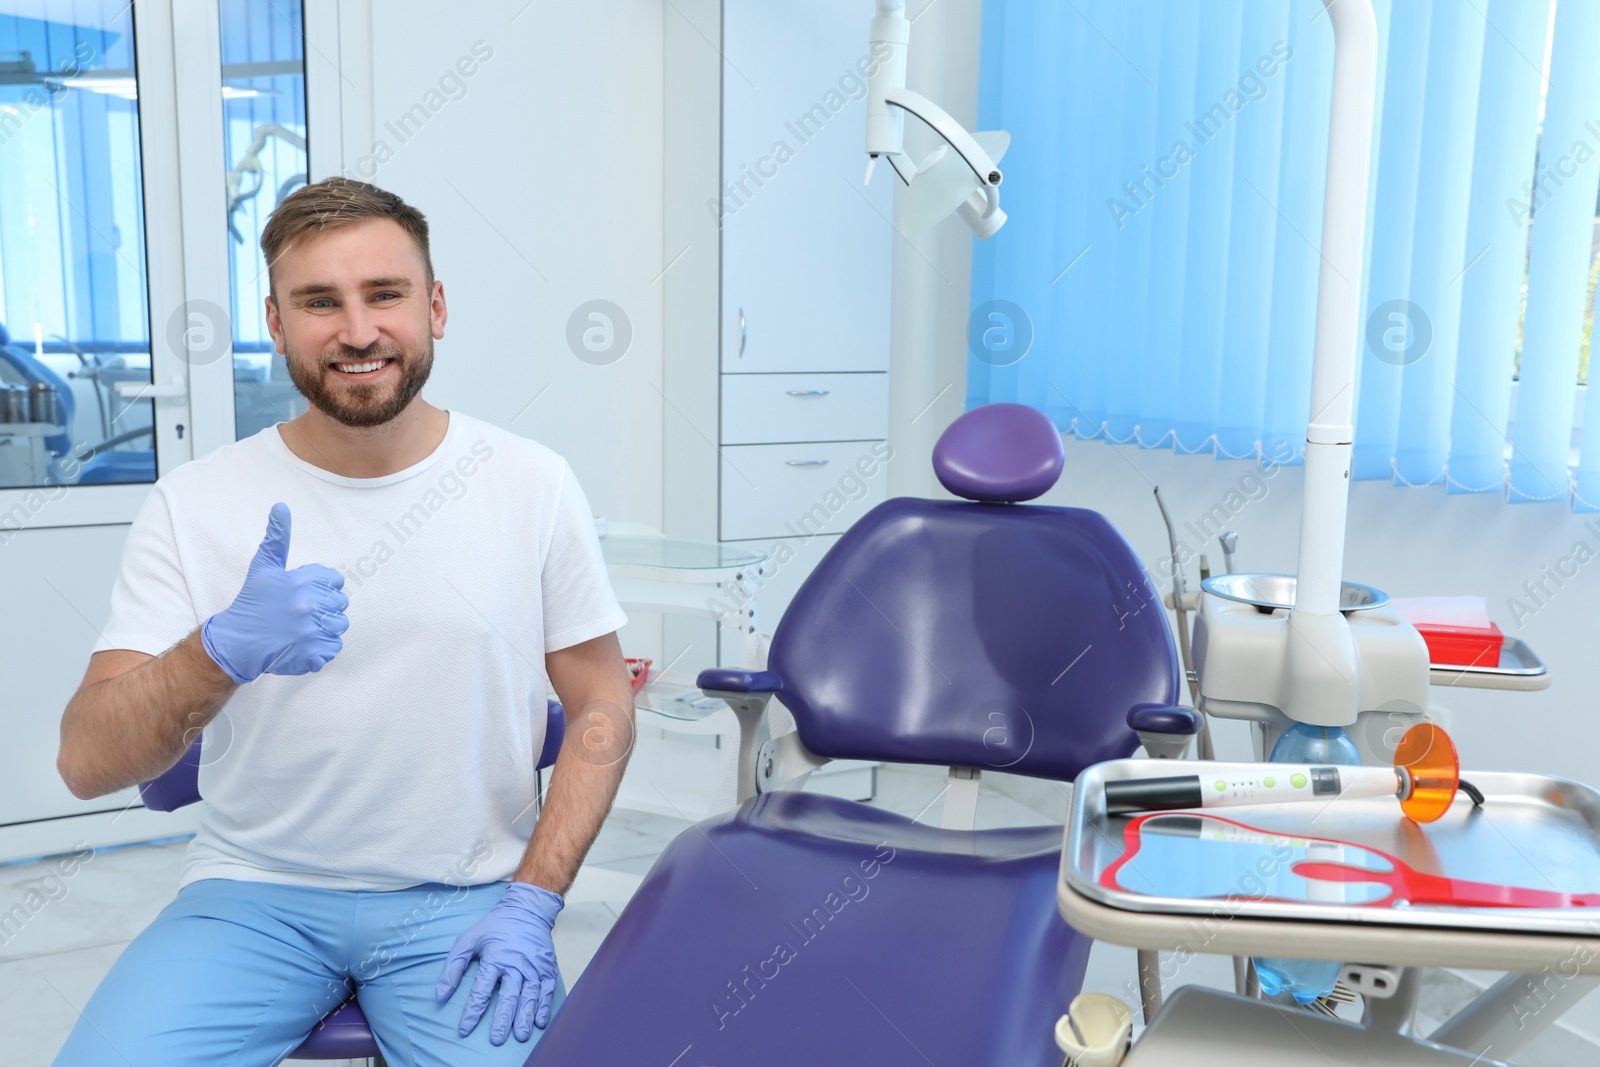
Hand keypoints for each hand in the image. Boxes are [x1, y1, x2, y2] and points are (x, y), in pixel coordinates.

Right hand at [200, 503, 349, 683]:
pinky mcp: (313, 654)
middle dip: (323, 608)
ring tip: (300, 629)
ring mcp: (312, 632)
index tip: (303, 595)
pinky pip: (334, 648)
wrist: (236, 642)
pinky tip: (301, 644)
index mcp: (302, 582)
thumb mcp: (264, 567)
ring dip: (324, 629)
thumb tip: (281, 506)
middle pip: (340, 605)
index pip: (336, 581)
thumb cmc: (253, 602)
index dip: (322, 588)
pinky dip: (321, 649)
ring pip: (339, 626)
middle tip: (298, 614)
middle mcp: (309, 606)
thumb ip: (278, 537)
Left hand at [435, 882, 563, 1044]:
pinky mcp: (547, 968)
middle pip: (508, 996)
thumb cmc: (495, 926)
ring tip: (520, 1035)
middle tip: (496, 1039)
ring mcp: (534, 967)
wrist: (527, 909)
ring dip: (524, 1017)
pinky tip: (539, 1022)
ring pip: (529, 996)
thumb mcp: (468, 940)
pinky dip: (544, 1006)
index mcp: (495, 958)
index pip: (481, 990)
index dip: (472, 1012)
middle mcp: (516, 965)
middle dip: (502, 1019)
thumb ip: (453, 967)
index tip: (465, 1029)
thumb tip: (440, 995)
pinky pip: (546, 990)